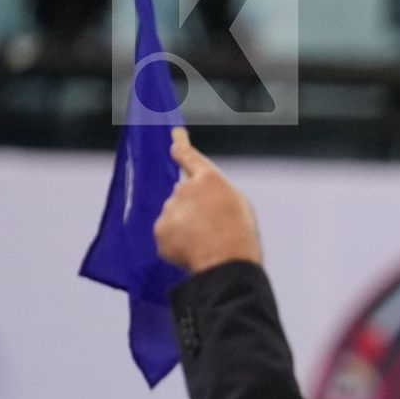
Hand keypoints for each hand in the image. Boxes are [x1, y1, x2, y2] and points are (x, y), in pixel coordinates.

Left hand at [154, 127, 262, 273]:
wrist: (224, 262)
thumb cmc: (239, 235)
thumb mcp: (239, 205)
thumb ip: (216, 194)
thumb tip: (200, 198)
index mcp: (209, 179)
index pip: (190, 157)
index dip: (181, 146)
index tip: (174, 136)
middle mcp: (184, 189)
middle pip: (184, 194)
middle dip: (194, 207)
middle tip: (213, 227)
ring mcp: (170, 209)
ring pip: (175, 214)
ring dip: (187, 225)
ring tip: (206, 242)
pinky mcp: (160, 229)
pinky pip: (167, 234)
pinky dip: (177, 242)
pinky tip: (193, 250)